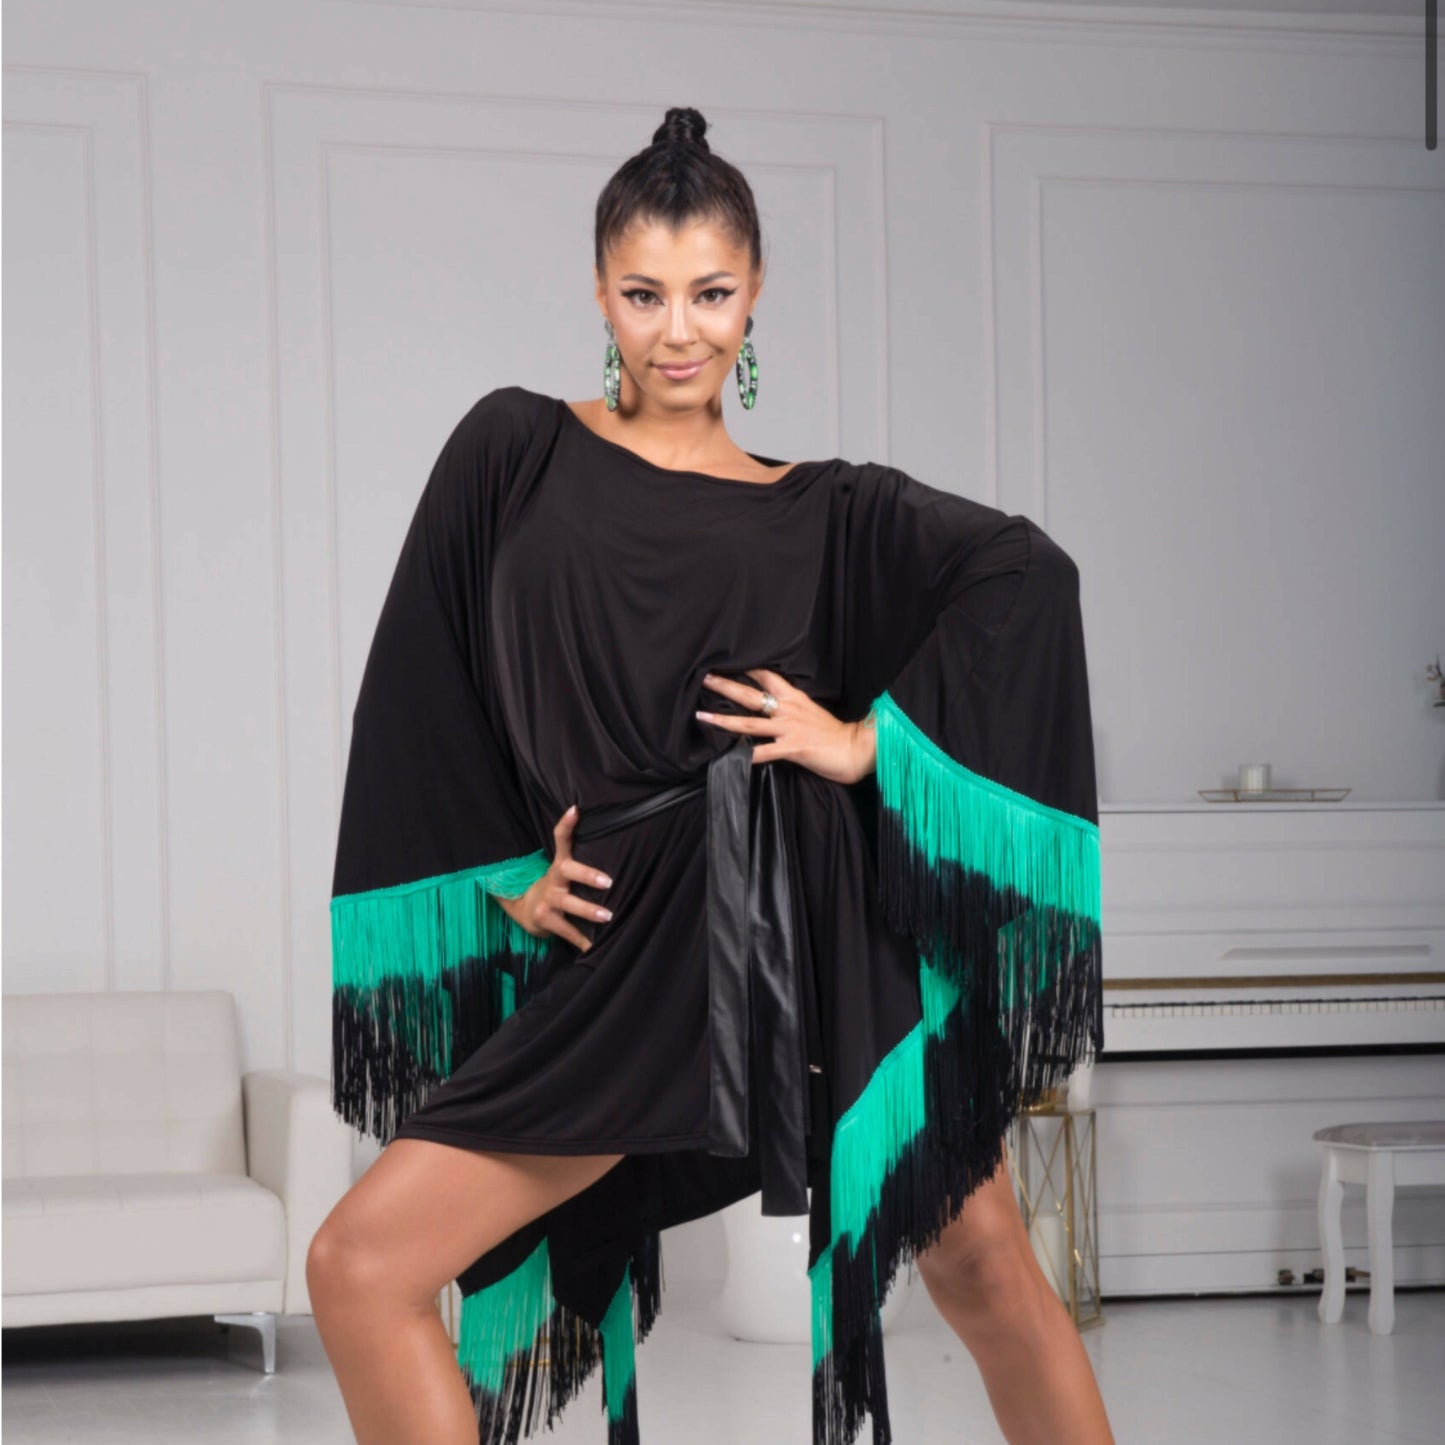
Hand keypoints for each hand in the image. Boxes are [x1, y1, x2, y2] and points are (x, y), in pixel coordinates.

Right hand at [492, 804, 613, 952]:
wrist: (525, 909)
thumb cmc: (555, 885)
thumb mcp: (562, 868)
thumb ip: (576, 853)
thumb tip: (597, 829)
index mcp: (559, 864)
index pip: (560, 839)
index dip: (566, 825)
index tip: (575, 811)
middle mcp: (553, 879)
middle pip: (568, 871)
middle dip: (588, 875)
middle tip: (608, 882)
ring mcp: (548, 901)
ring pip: (569, 905)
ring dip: (589, 911)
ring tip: (608, 916)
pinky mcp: (546, 920)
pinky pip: (568, 932)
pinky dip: (583, 941)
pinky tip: (596, 948)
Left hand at [696, 667, 875, 785]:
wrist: (855, 749)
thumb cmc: (833, 734)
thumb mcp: (811, 712)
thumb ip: (791, 707)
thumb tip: (772, 705)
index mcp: (794, 698)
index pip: (766, 676)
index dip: (745, 668)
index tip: (724, 662)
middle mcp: (788, 709)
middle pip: (752, 694)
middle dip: (726, 685)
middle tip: (704, 677)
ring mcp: (789, 728)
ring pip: (750, 722)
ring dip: (724, 719)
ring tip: (703, 715)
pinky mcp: (793, 748)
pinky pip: (763, 752)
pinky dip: (745, 755)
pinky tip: (728, 756)